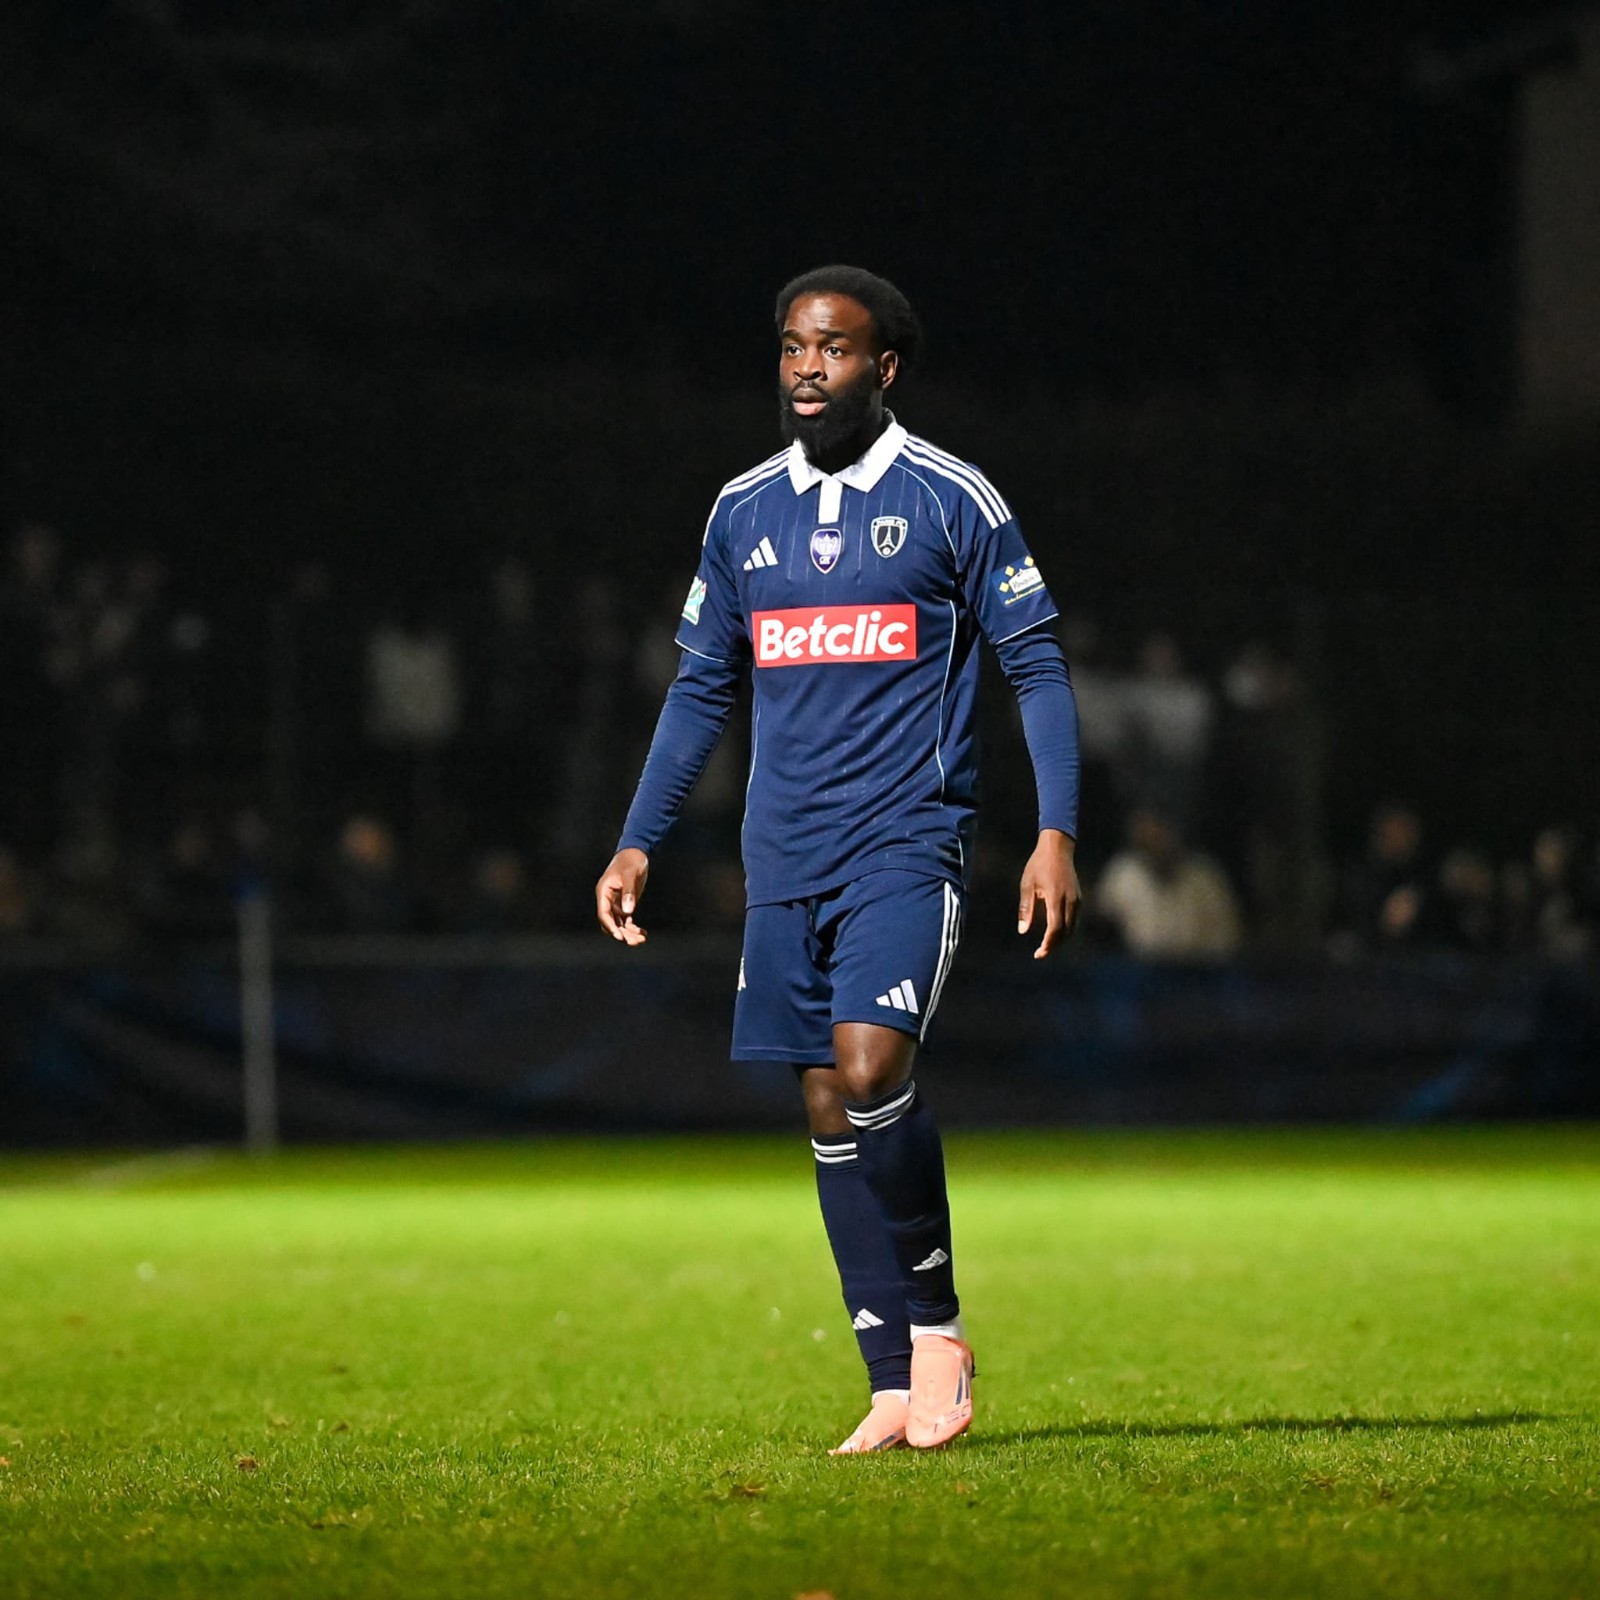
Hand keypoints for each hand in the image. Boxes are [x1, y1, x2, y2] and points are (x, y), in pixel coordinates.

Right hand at [595, 849, 649, 945]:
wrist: (636, 853)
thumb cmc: (631, 860)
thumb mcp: (631, 874)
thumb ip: (629, 892)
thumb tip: (628, 912)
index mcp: (604, 892)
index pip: (603, 914)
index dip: (611, 927)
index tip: (620, 937)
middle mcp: (607, 900)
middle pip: (610, 923)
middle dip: (622, 934)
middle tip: (636, 941)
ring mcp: (615, 903)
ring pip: (618, 924)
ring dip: (628, 934)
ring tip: (642, 939)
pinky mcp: (624, 904)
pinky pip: (625, 921)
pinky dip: (633, 928)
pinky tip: (643, 933)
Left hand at [1017, 829, 1080, 959]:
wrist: (1057, 848)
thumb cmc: (1038, 865)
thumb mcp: (1027, 885)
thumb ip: (1026, 909)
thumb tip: (1023, 931)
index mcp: (1056, 897)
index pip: (1055, 928)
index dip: (1048, 944)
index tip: (1038, 953)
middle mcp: (1070, 900)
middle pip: (1066, 932)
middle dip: (1054, 945)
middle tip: (1040, 953)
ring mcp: (1077, 900)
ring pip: (1072, 928)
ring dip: (1061, 939)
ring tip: (1046, 945)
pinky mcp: (1079, 898)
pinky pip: (1074, 920)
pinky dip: (1066, 930)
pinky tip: (1054, 933)